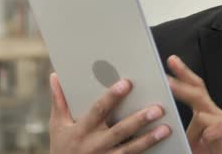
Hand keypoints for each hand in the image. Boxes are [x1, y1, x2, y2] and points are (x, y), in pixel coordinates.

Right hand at [49, 73, 171, 153]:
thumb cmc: (62, 147)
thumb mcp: (57, 126)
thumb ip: (59, 101)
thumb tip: (55, 75)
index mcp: (81, 130)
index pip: (98, 110)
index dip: (112, 97)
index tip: (127, 83)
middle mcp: (94, 145)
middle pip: (119, 131)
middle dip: (139, 120)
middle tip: (157, 109)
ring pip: (130, 149)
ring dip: (149, 139)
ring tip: (166, 128)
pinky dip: (147, 153)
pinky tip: (163, 147)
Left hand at [167, 56, 221, 153]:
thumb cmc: (215, 151)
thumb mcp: (194, 140)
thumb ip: (183, 130)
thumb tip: (162, 123)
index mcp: (205, 112)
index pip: (193, 88)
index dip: (183, 74)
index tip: (172, 61)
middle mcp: (214, 113)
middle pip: (198, 90)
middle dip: (184, 78)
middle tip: (170, 70)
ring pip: (202, 114)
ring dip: (194, 127)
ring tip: (194, 140)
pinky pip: (216, 128)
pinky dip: (208, 135)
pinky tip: (207, 141)